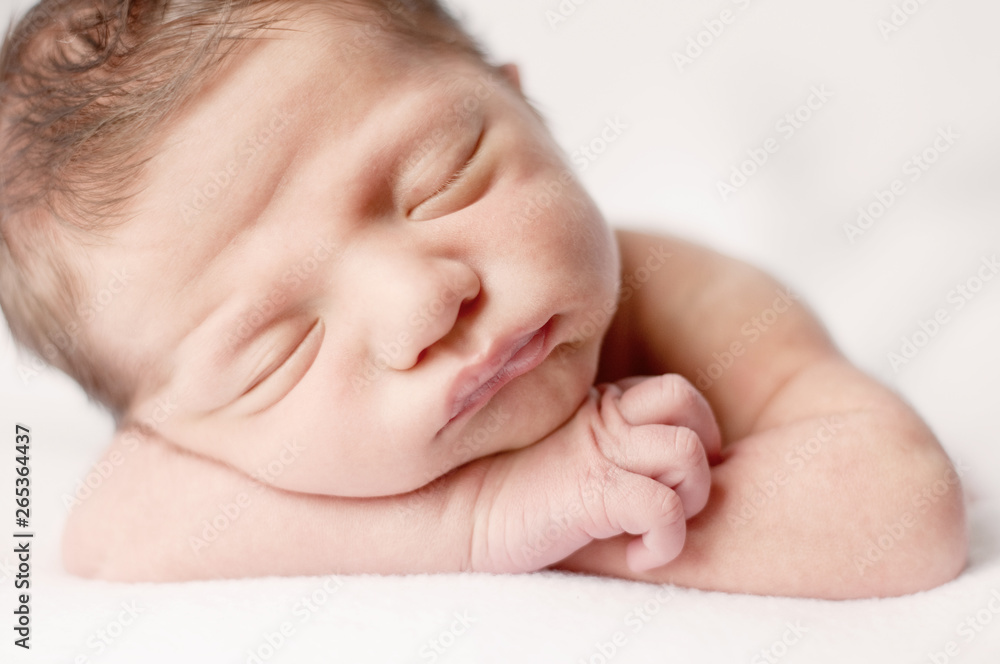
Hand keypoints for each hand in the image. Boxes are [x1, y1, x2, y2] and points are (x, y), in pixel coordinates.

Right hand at [467, 373, 720, 573]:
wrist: (452, 513)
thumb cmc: (506, 491)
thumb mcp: (564, 454)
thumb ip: (603, 442)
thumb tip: (657, 465)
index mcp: (599, 406)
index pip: (674, 391)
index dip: (693, 430)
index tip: (673, 479)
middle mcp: (601, 419)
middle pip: (686, 397)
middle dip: (702, 450)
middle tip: (678, 494)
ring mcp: (596, 452)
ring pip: (685, 451)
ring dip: (689, 497)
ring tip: (655, 528)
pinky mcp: (590, 492)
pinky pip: (662, 507)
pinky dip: (666, 541)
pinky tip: (640, 557)